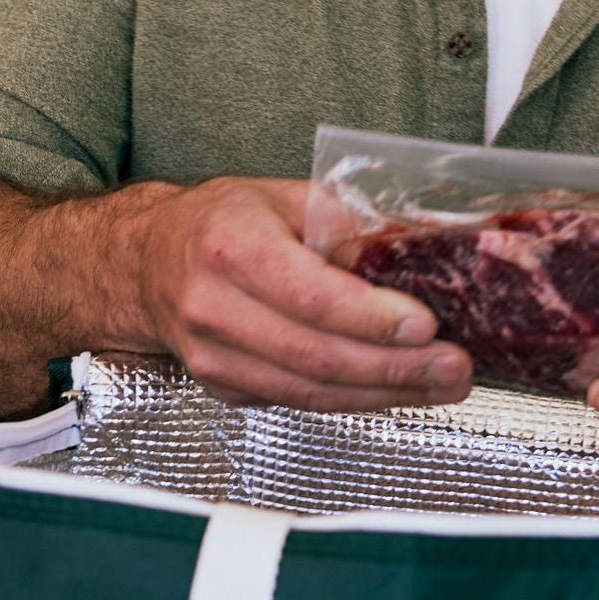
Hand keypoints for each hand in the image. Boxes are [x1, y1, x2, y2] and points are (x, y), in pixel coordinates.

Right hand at [130, 177, 473, 411]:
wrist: (144, 263)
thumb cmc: (219, 223)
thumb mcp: (281, 198)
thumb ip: (346, 224)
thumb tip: (420, 247)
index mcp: (230, 246)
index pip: (309, 296)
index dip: (371, 319)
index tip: (425, 325)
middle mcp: (214, 307)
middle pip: (316, 355)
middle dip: (396, 369)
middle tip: (454, 368)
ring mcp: (214, 357)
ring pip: (311, 391)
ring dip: (385, 394)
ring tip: (441, 385)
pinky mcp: (224, 388)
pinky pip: (299, 401)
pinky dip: (354, 400)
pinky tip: (395, 390)